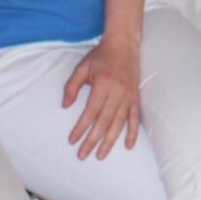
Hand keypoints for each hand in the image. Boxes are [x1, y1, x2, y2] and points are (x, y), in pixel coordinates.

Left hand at [63, 35, 139, 159]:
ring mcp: (128, 96)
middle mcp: (117, 92)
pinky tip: (128, 145)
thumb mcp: (82, 66)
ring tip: (101, 155)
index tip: (72, 140)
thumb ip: (72, 85)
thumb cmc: (101, 56)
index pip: (90, 112)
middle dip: (92, 140)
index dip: (81, 127)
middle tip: (83, 154)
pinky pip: (135, 117)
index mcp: (103, 84)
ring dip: (110, 141)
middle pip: (104, 122)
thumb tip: (65, 105)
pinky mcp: (135, 97)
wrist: (123, 44)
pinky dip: (132, 132)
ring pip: (119, 123)